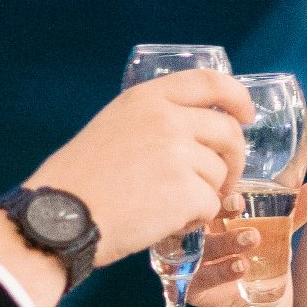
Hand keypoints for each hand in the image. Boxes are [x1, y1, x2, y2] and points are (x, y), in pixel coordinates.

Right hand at [26, 69, 252, 266]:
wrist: (59, 219)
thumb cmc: (79, 183)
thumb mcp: (112, 128)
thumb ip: (152, 122)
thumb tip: (195, 134)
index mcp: (146, 99)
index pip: (210, 82)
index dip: (237, 97)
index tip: (247, 114)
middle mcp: (166, 119)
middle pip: (228, 132)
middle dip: (234, 160)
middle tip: (224, 183)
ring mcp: (177, 153)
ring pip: (219, 175)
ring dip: (204, 196)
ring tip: (168, 209)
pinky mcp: (184, 191)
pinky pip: (210, 205)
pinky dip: (195, 220)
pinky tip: (165, 224)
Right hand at [186, 182, 306, 306]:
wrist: (262, 302)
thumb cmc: (264, 259)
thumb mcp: (279, 235)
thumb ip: (295, 213)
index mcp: (213, 216)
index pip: (210, 198)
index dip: (222, 198)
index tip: (239, 201)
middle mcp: (197, 235)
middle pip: (200, 218)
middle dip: (220, 215)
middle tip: (243, 213)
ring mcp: (191, 260)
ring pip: (200, 248)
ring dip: (225, 243)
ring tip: (252, 240)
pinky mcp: (191, 286)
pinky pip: (199, 277)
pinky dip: (219, 271)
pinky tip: (240, 267)